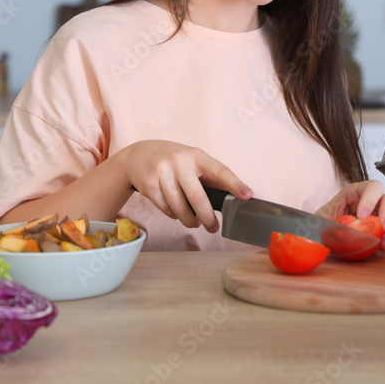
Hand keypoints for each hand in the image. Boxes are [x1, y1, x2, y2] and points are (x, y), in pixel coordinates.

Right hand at [120, 140, 251, 231]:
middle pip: (197, 197)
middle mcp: (180, 162)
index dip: (235, 183)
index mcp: (197, 155)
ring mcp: (163, 173)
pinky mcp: (149, 185)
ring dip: (189, 220)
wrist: (137, 155)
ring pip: (180, 208)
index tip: (247, 195)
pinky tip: (175, 212)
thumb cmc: (173, 160)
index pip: (220, 170)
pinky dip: (173, 215)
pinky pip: (166, 209)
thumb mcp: (192, 160)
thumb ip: (209, 176)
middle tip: (213, 228)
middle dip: (207, 217)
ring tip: (193, 222)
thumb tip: (232, 196)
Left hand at [315, 181, 384, 249]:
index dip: (370, 199)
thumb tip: (331, 229)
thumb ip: (324, 220)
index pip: (371, 188)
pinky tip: (381, 247)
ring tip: (382, 243)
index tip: (362, 216)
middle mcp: (370, 201)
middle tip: (382, 228)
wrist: (325, 236)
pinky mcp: (379, 229)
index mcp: (356, 192)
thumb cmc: (324, 220)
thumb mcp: (321, 218)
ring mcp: (377, 215)